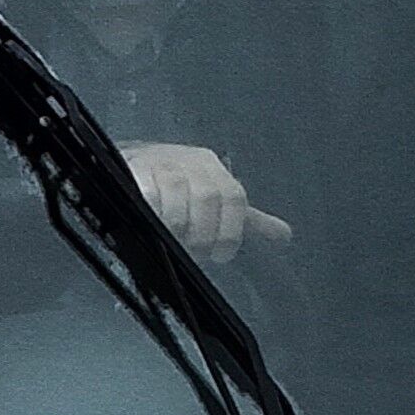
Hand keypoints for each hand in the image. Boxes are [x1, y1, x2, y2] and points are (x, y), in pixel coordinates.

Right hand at [122, 142, 289, 262]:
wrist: (131, 165)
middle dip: (201, 233)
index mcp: (213, 169)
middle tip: (192, 249)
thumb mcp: (213, 201)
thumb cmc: (175, 186)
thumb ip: (244, 220)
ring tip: (172, 240)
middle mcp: (190, 161)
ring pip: (177, 193)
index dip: (230, 231)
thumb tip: (284, 235)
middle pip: (208, 196)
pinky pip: (147, 192)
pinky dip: (153, 213)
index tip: (220, 253)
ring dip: (176, 226)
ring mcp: (160, 162)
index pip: (234, 198)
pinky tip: (153, 225)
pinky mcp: (133, 169)